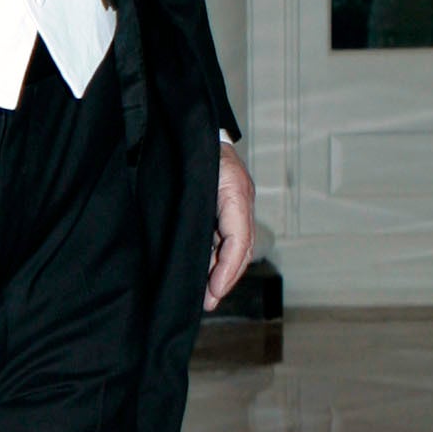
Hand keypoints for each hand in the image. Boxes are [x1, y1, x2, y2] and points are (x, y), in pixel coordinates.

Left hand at [205, 145, 256, 309]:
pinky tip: (204, 277)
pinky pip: (226, 240)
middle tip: (208, 303)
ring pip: (234, 248)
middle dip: (226, 278)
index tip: (213, 291)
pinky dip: (216, 260)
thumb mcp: (192, 174)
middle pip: (241, 249)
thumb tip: (195, 247)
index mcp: (234, 192)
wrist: (192, 128)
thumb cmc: (191, 147)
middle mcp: (239, 201)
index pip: (239, 240)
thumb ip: (193, 207)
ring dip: (221, 273)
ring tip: (206, 298)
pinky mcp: (225, 209)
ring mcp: (235, 205)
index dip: (227, 268)